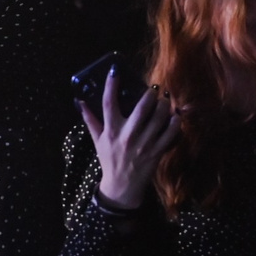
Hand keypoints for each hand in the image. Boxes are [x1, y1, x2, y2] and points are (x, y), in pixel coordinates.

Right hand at [79, 69, 178, 210]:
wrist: (122, 185)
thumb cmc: (109, 159)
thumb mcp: (97, 140)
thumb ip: (90, 120)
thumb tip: (80, 102)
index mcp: (111, 131)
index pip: (108, 103)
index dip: (111, 85)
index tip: (115, 70)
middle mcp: (127, 136)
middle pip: (141, 108)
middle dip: (150, 94)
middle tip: (153, 88)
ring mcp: (144, 144)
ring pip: (158, 118)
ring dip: (164, 105)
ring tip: (165, 100)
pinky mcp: (157, 151)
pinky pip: (171, 132)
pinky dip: (175, 121)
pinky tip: (175, 115)